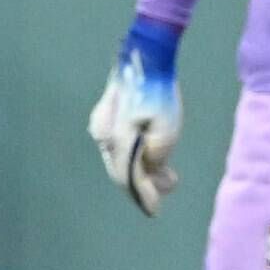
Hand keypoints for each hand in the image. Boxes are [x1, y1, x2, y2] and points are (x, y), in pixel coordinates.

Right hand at [88, 19, 184, 214]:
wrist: (143, 59)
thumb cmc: (158, 92)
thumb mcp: (167, 127)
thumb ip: (158, 153)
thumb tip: (152, 170)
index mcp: (118, 141)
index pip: (128, 178)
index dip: (143, 196)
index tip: (155, 210)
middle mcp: (103, 136)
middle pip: (120, 171)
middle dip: (142, 185)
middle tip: (164, 191)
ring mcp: (101, 125)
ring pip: (118, 158)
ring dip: (139, 170)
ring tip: (164, 176)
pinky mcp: (105, 117)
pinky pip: (116, 144)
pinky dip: (131, 154)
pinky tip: (147, 156)